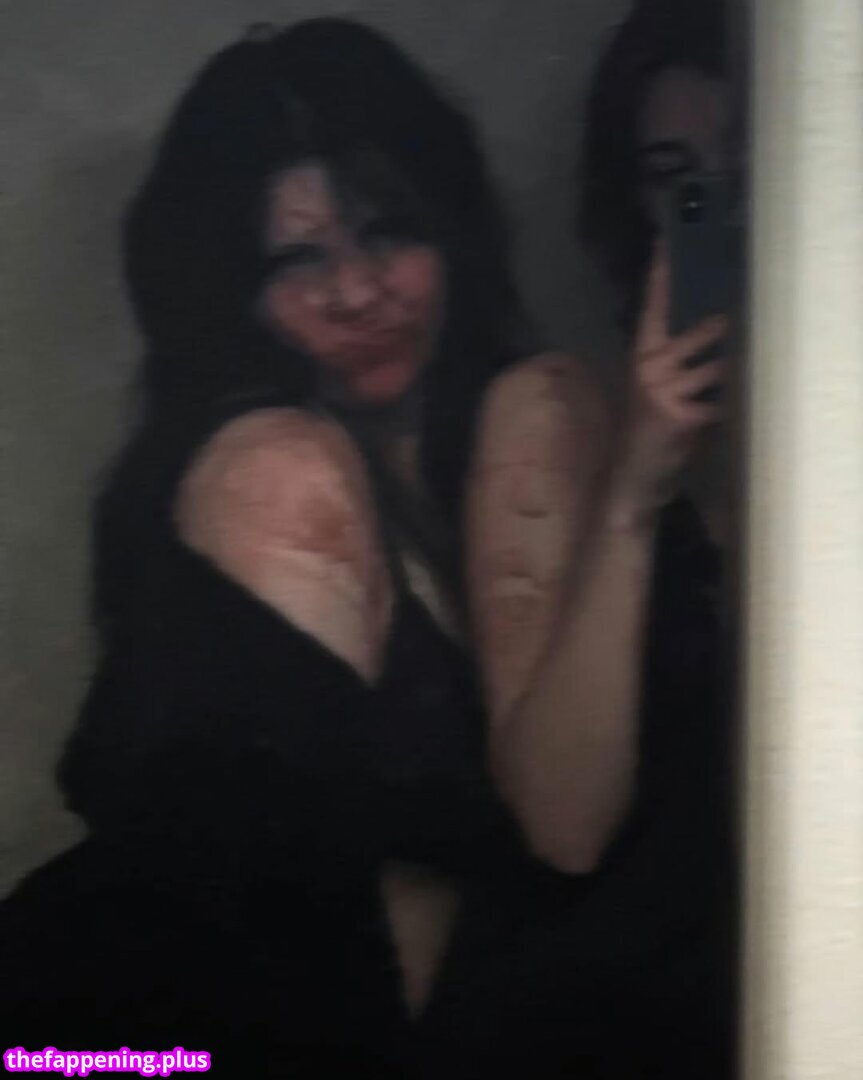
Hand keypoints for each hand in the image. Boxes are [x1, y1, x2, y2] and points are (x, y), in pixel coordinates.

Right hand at [609, 240, 726, 522]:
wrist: (633, 474)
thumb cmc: (648, 428)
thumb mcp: (654, 388)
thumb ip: (674, 361)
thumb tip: (712, 328)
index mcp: (640, 356)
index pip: (652, 308)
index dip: (661, 275)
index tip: (667, 242)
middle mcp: (648, 368)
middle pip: (695, 335)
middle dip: (718, 330)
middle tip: (734, 318)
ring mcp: (663, 392)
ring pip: (715, 369)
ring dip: (729, 374)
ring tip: (738, 371)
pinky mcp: (680, 416)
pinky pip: (719, 403)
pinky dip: (726, 409)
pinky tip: (719, 415)